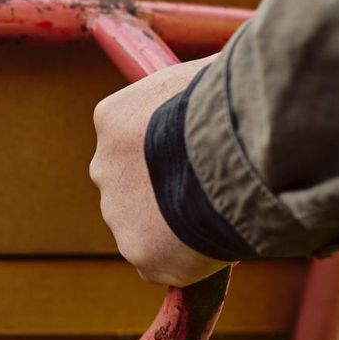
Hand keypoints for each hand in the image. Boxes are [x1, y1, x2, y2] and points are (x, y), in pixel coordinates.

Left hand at [89, 56, 228, 286]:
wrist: (233, 156)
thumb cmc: (232, 106)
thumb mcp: (208, 76)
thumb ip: (203, 90)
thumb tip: (232, 80)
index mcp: (113, 118)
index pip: (136, 140)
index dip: (172, 150)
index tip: (203, 155)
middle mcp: (105, 167)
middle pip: (135, 186)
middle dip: (167, 191)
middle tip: (212, 192)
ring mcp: (119, 214)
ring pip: (148, 227)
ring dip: (178, 226)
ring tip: (223, 215)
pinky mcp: (143, 255)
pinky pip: (168, 263)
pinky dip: (192, 260)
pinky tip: (222, 241)